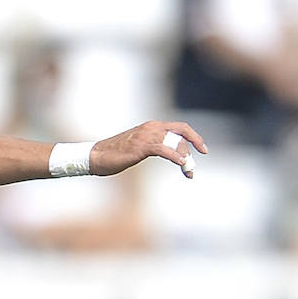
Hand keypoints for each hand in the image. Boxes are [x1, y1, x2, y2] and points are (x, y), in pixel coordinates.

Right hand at [90, 121, 207, 177]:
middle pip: (182, 134)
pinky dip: (176, 157)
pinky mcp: (142, 146)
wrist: (95, 156)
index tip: (202, 150)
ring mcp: (147, 136)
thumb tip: (162, 152)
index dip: (194, 137)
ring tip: (188, 172)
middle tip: (193, 168)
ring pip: (175, 143)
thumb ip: (151, 146)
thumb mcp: (137, 148)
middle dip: (193, 149)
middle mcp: (152, 127)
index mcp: (152, 126)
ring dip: (186, 158)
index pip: (180, 128)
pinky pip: (165, 149)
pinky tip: (181, 164)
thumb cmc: (113, 155)